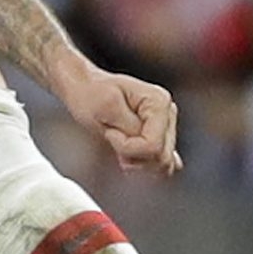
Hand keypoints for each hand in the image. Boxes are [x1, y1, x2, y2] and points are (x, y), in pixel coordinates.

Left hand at [56, 64, 182, 175]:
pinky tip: (127, 154)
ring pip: (162, 163)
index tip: (109, 133)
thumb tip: (151, 148)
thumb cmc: (90, 94)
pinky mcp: (160, 138)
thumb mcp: (105, 107)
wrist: (84, 90)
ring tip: (117, 143)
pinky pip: (160, 163)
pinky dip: (143, 163)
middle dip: (132, 155)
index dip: (127, 147)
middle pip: (161, 157)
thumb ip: (130, 128)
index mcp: (159, 102)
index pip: (153, 145)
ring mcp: (166, 127)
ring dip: (136, 161)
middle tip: (112, 137)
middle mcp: (168, 114)